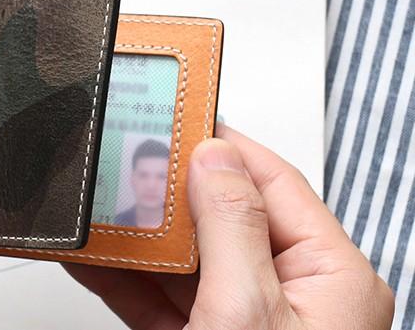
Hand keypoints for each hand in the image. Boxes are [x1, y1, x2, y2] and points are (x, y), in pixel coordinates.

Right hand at [64, 125, 393, 329]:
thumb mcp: (251, 311)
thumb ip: (234, 227)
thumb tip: (216, 158)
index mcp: (330, 276)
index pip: (275, 183)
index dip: (227, 143)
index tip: (183, 114)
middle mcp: (292, 294)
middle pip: (224, 218)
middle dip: (170, 189)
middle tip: (128, 157)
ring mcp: (245, 321)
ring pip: (187, 259)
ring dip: (140, 234)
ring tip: (100, 202)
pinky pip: (163, 300)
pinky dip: (126, 279)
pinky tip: (94, 257)